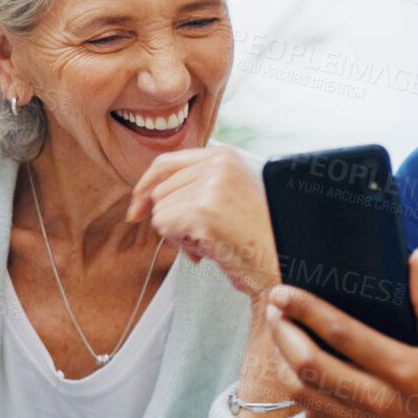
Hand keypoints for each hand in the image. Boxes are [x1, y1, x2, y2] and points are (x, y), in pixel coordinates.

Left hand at [127, 146, 279, 301]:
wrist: (279, 261)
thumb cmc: (257, 237)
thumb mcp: (229, 195)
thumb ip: (196, 184)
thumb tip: (148, 195)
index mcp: (224, 156)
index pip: (166, 162)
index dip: (146, 186)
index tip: (138, 206)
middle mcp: (217, 165)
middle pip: (160, 189)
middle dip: (172, 217)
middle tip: (201, 235)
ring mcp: (210, 186)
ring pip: (160, 209)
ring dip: (178, 233)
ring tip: (209, 240)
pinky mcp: (203, 210)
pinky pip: (164, 225)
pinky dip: (179, 242)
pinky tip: (206, 247)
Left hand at [265, 226, 417, 417]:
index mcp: (407, 370)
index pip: (341, 332)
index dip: (305, 309)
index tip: (284, 293)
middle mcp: (382, 404)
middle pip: (310, 365)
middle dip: (283, 333)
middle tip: (275, 312)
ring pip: (307, 397)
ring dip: (286, 366)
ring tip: (283, 343)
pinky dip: (305, 400)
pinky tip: (308, 381)